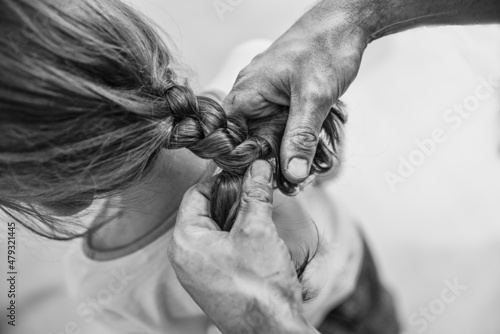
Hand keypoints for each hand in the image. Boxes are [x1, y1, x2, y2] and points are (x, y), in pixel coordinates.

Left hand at [168, 160, 316, 333]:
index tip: (244, 173)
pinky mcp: (212, 281)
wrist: (269, 331)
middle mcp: (185, 257)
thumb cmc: (259, 288)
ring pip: (215, 230)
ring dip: (237, 219)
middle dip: (233, 200)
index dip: (222, 179)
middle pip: (206, 210)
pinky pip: (220, 249)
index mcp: (185, 241)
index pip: (197, 193)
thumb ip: (256, 193)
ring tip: (260, 217)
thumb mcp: (258, 230)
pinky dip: (237, 238)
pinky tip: (257, 240)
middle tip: (257, 194)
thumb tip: (259, 166)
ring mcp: (198, 272)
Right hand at [223, 4, 369, 182]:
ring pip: (269, 135)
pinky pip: (283, 126)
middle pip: (250, 140)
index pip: (228, 136)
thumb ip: (301, 137)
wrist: (345, 23)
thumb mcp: (314, 97)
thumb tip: (292, 173)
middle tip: (294, 175)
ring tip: (307, 160)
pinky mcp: (284, 99)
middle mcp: (252, 96)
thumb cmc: (325, 46)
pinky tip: (312, 144)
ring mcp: (268, 97)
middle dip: (271, 158)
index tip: (263, 176)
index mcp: (247, 91)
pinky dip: (297, 137)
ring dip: (287, 149)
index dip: (241, 159)